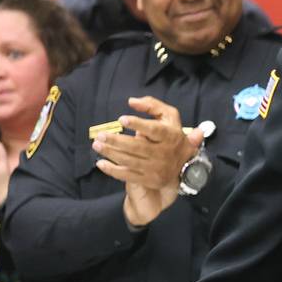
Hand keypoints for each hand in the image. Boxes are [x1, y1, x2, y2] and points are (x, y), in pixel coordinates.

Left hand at [92, 95, 203, 225]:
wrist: (184, 164)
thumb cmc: (170, 135)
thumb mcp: (169, 116)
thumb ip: (152, 105)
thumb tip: (132, 102)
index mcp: (170, 136)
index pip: (154, 130)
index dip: (138, 124)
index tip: (121, 120)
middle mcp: (164, 153)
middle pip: (138, 147)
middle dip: (117, 141)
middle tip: (101, 135)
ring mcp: (156, 168)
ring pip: (130, 161)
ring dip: (111, 153)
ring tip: (97, 145)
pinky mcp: (149, 180)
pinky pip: (128, 176)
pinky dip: (113, 171)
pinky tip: (101, 163)